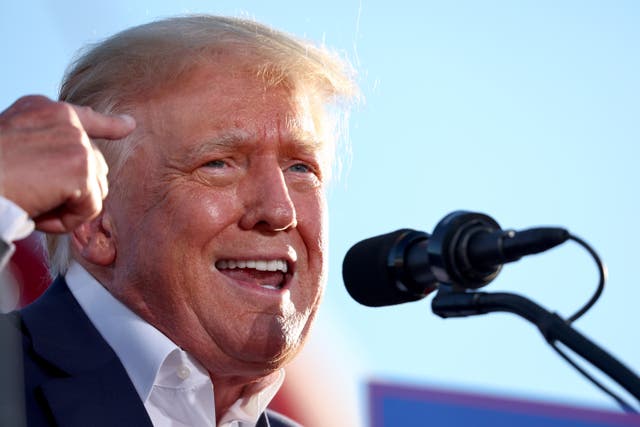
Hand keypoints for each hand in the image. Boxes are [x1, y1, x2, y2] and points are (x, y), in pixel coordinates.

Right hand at [0, 95, 135, 232]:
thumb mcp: (12, 146)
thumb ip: (45, 147)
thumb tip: (81, 168)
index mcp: (43, 110)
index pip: (84, 117)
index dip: (109, 124)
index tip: (129, 126)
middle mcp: (64, 119)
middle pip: (92, 166)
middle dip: (70, 191)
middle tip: (31, 197)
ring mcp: (76, 142)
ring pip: (94, 188)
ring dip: (67, 207)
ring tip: (32, 203)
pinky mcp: (81, 168)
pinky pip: (91, 209)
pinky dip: (67, 222)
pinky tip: (40, 214)